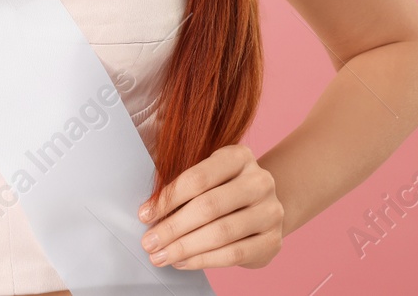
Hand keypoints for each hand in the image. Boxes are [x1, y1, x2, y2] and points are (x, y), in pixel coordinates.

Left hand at [138, 143, 284, 268]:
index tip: (144, 215)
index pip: (198, 178)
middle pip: (209, 207)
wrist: (264, 207)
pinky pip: (234, 254)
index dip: (168, 198)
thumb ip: (183, 187)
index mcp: (239, 157)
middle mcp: (259, 181)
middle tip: (149, 242)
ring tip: (161, 255)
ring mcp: (270, 212)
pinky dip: (203, 260)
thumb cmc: (224, 189)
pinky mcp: (273, 240)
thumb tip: (149, 211)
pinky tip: (183, 262)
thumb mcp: (208, 176)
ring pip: (221, 233)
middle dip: (173, 227)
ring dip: (184, 248)